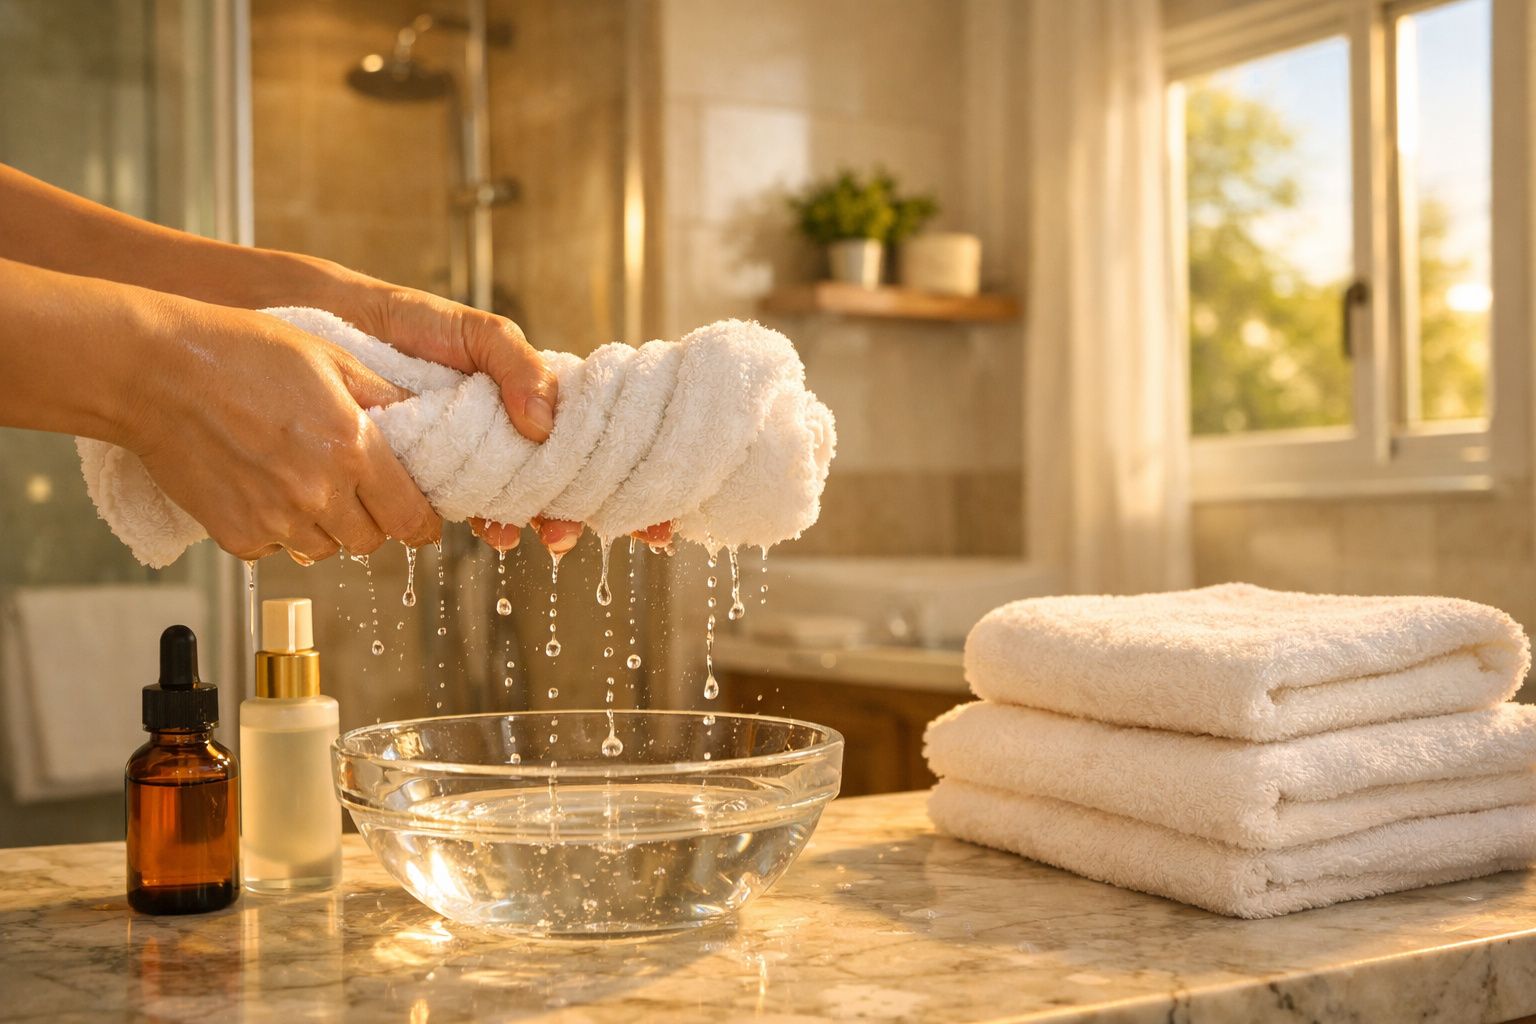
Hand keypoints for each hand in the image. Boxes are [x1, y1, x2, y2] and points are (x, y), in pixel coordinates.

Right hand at [125, 299, 440, 561]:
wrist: (155, 372)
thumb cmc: (241, 353)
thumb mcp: (330, 358)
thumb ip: (385, 397)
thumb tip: (426, 419)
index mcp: (352, 449)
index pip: (411, 518)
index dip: (421, 522)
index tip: (418, 518)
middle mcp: (319, 492)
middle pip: (371, 541)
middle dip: (371, 521)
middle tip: (353, 490)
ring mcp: (275, 519)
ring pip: (324, 550)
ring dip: (324, 528)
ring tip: (300, 483)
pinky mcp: (236, 535)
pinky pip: (275, 550)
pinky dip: (275, 531)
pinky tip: (260, 487)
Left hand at [310, 270, 672, 553]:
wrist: (313, 330)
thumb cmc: (398, 321)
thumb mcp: (471, 331)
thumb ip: (515, 364)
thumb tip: (546, 423)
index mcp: (528, 395)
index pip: (592, 437)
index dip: (630, 474)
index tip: (661, 512)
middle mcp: (506, 432)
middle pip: (569, 479)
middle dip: (598, 509)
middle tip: (625, 532)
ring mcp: (470, 459)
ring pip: (526, 499)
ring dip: (548, 521)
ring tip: (553, 536)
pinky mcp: (429, 480)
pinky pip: (471, 508)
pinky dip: (493, 522)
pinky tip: (499, 531)